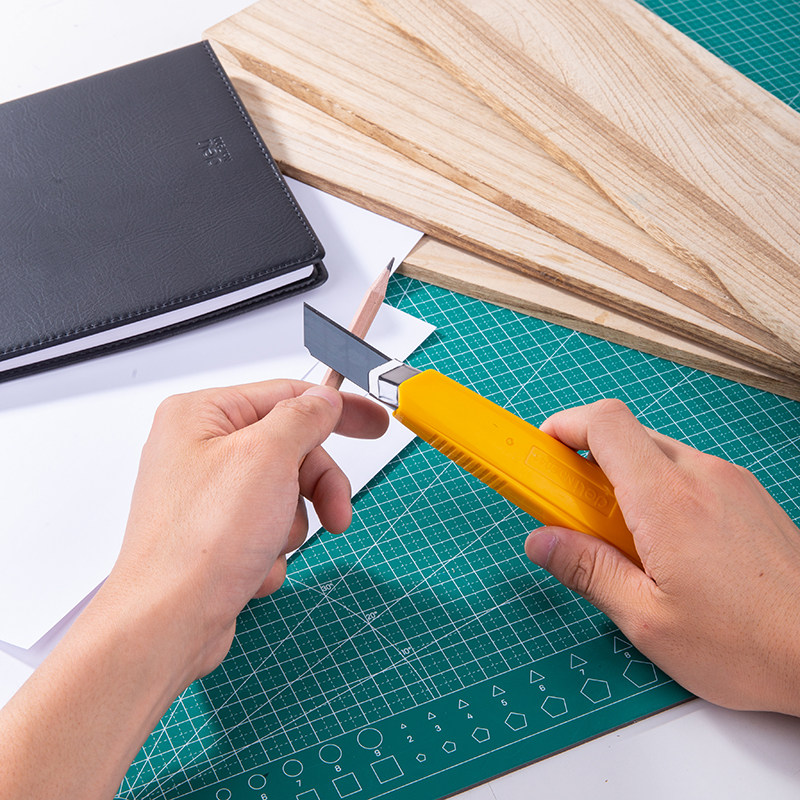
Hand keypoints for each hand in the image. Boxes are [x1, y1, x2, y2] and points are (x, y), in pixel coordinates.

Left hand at [109, 379, 388, 678]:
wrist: (169, 623)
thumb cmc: (202, 541)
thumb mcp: (268, 458)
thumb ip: (304, 418)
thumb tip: (324, 399)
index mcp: (201, 415)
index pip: (286, 395)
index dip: (337, 410)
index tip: (374, 423)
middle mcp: (200, 450)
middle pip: (290, 450)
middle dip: (316, 488)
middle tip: (338, 513)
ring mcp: (207, 496)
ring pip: (284, 494)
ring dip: (291, 525)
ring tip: (268, 547)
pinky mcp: (215, 535)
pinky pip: (267, 529)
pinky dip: (271, 551)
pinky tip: (250, 568)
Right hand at [525, 399, 799, 715]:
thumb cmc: (749, 645)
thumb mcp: (648, 619)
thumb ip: (587, 571)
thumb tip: (541, 541)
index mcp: (668, 500)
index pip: (604, 423)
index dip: (563, 427)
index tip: (540, 455)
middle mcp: (702, 476)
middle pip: (627, 439)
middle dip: (589, 469)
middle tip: (576, 518)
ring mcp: (731, 482)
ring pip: (658, 458)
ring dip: (627, 486)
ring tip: (628, 545)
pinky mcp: (749, 496)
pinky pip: (689, 476)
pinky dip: (662, 496)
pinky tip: (670, 550)